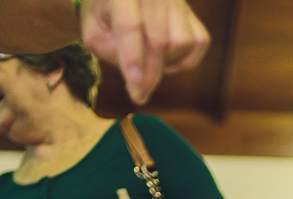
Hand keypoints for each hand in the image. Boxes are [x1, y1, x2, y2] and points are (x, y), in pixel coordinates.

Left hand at [79, 0, 209, 104]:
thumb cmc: (105, 16)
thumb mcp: (93, 32)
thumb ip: (108, 51)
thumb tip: (137, 78)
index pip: (130, 25)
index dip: (132, 58)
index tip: (134, 87)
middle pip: (158, 40)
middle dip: (150, 74)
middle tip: (139, 95)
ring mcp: (176, 0)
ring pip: (182, 41)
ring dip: (167, 62)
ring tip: (150, 64)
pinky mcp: (191, 12)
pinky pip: (199, 41)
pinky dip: (187, 59)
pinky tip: (168, 61)